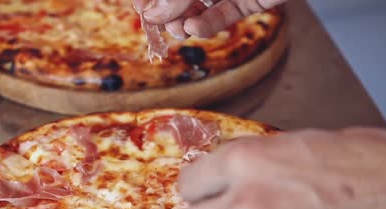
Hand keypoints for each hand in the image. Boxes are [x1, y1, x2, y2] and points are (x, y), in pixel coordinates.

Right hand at [134, 0, 286, 38]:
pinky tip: (195, 28)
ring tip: (180, 29)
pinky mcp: (246, 1)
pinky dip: (207, 25)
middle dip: (166, 12)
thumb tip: (152, 15)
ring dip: (183, 22)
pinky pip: (221, 16)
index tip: (139, 9)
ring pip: (196, 9)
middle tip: (158, 26)